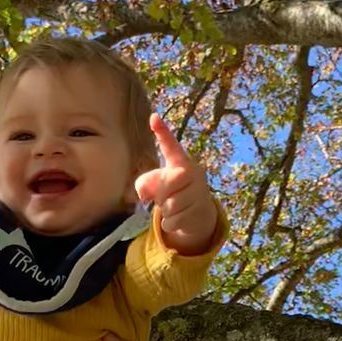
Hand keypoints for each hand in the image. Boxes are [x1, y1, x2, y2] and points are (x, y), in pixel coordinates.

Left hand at [134, 114, 216, 254]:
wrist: (198, 215)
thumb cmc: (174, 194)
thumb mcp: (159, 186)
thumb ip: (146, 184)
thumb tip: (142, 194)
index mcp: (181, 162)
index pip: (171, 146)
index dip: (162, 132)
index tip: (153, 117)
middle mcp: (193, 172)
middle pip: (166, 185)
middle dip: (161, 196)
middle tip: (167, 197)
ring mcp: (198, 191)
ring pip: (169, 206)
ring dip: (165, 212)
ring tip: (174, 208)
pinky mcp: (199, 209)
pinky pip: (173, 220)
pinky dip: (170, 223)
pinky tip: (178, 218)